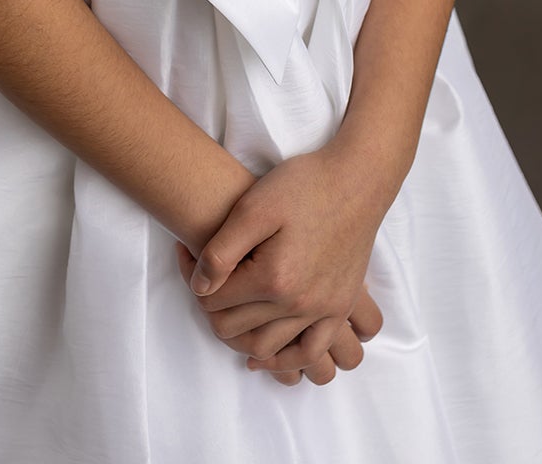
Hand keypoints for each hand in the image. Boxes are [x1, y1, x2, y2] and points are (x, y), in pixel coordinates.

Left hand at [174, 145, 386, 386]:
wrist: (357, 180)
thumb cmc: (304, 185)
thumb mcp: (253, 206)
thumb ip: (221, 251)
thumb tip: (199, 287)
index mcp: (273, 278)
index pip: (215, 301)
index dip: (193, 278)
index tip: (185, 253)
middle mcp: (299, 303)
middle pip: (234, 328)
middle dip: (211, 307)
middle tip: (203, 280)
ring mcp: (323, 311)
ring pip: (267, 348)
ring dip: (239, 337)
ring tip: (227, 312)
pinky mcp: (339, 308)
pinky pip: (310, 353)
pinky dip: (284, 361)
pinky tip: (266, 353)